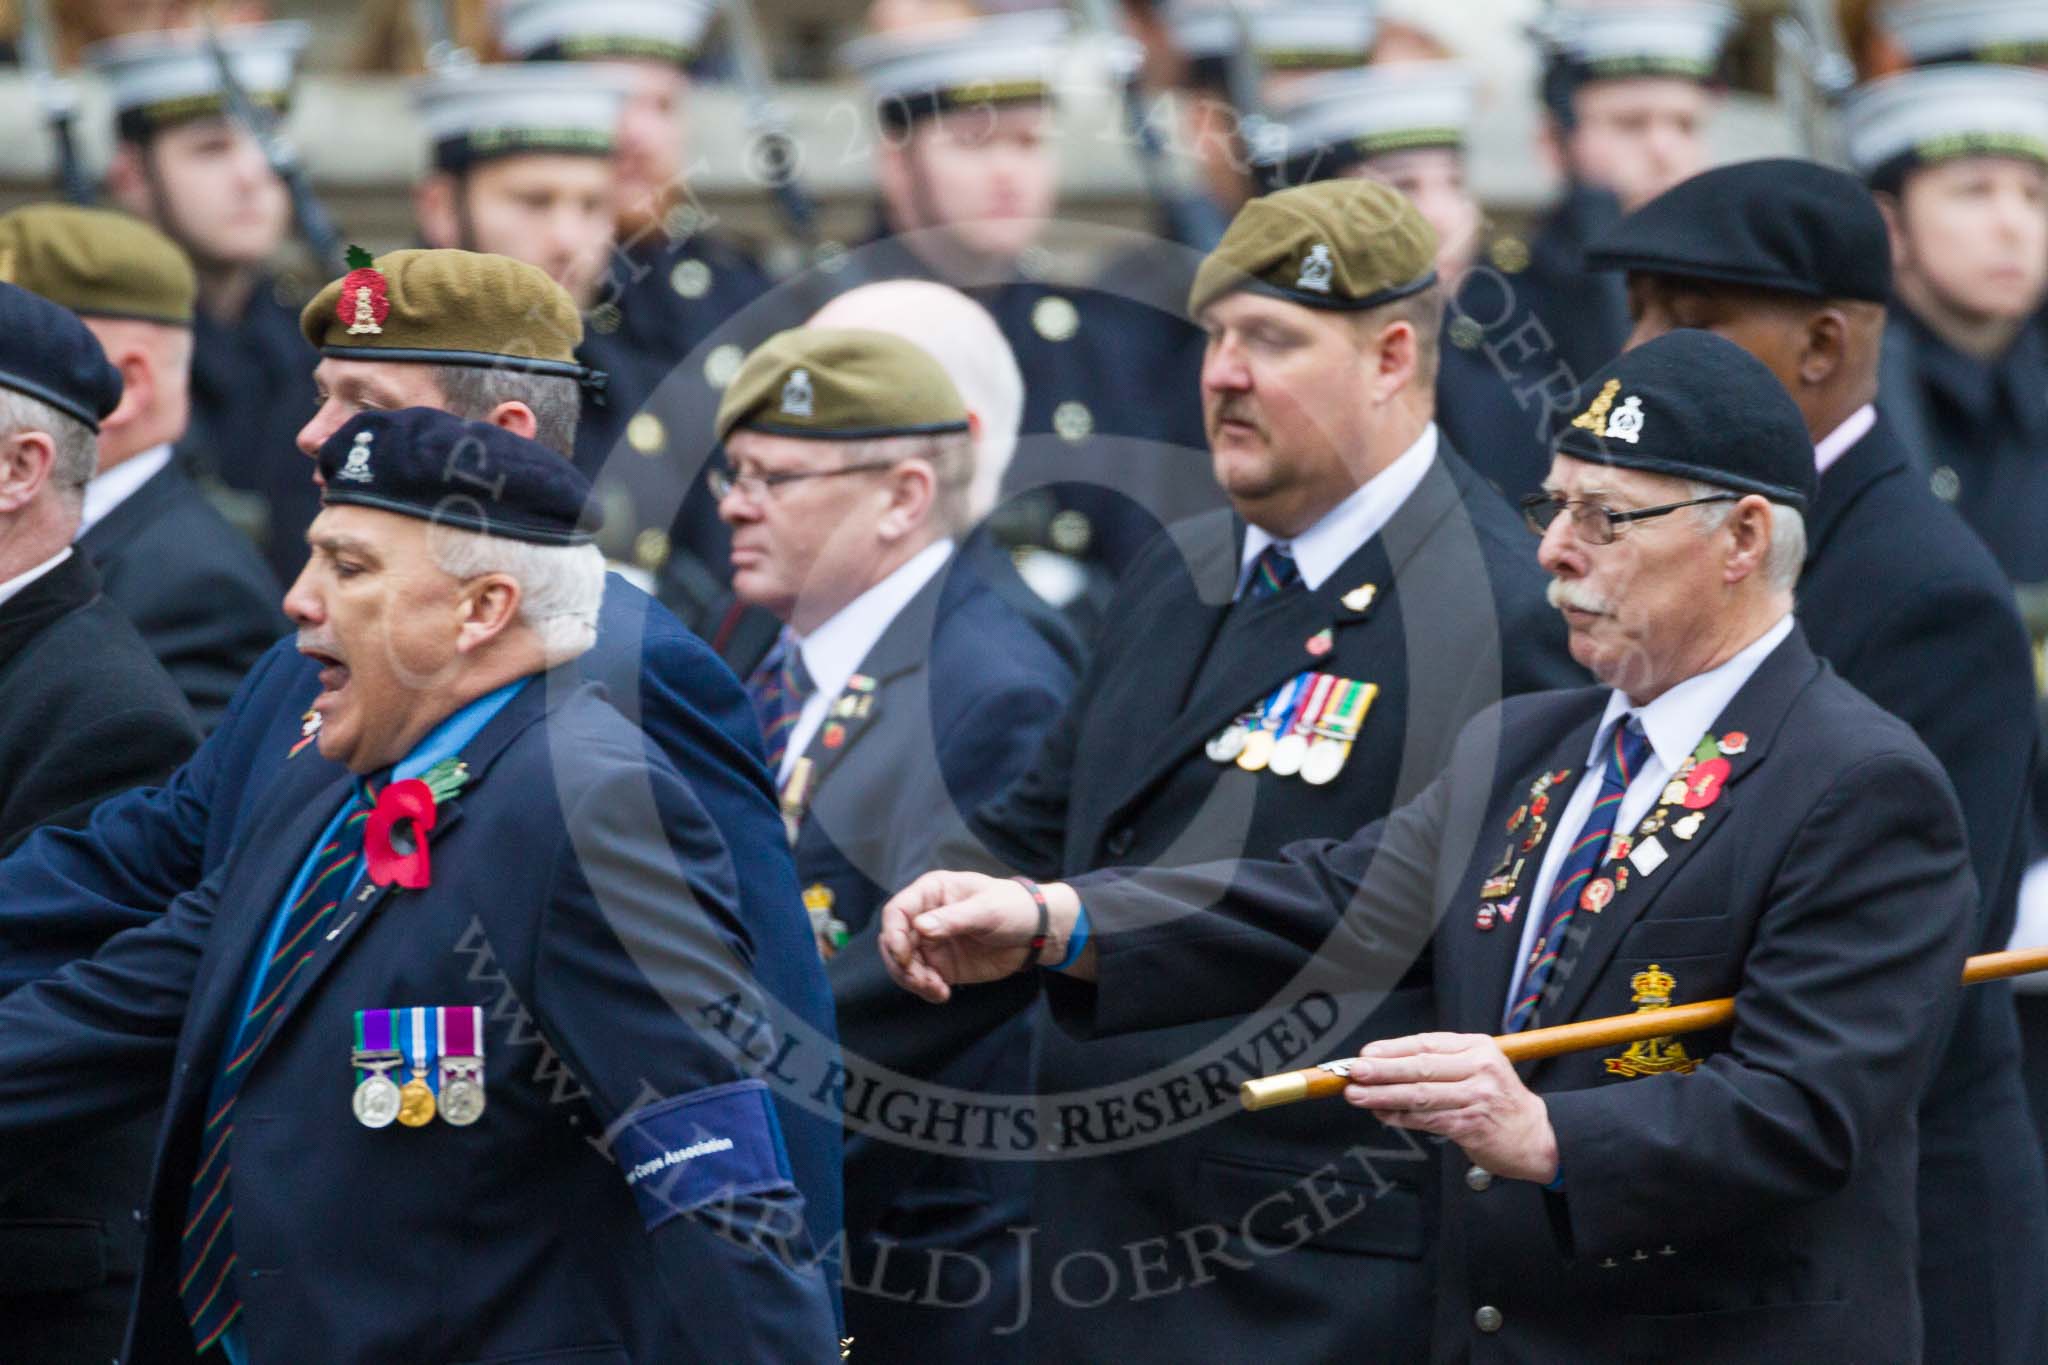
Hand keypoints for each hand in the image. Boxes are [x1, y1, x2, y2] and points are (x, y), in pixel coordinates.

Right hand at [880, 871, 1071, 1003]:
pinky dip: (926, 990)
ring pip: (903, 965)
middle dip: (902, 964)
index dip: (894, 934)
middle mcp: (925, 917)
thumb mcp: (987, 909)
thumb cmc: (1013, 907)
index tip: (904, 956)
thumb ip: (954, 918)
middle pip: (894, 942)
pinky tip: (942, 994)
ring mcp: (931, 943)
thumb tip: (920, 927)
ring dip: (913, 981)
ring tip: (937, 989)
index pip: (897, 912)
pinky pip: (921, 980)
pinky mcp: (941, 965)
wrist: (1036, 932)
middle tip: (924, 980)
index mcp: (932, 892)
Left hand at [1338, 1033, 1559, 1183]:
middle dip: (1382, 1070)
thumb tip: (1386, 1066)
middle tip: (1353, 1071)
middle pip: (1421, 1067)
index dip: (1393, 1048)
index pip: (1427, 1043)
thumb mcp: (1479, 1068)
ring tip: (1357, 1095)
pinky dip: (1401, 1118)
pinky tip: (1382, 1114)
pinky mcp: (1472, 1125)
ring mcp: (1477, 1097)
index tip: (1366, 1053)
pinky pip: (1428, 1120)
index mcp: (1478, 1047)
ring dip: (1384, 1096)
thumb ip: (1440, 1065)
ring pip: (1421, 1095)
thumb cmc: (1500, 1101)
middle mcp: (1479, 1068)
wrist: (1538, 1136)